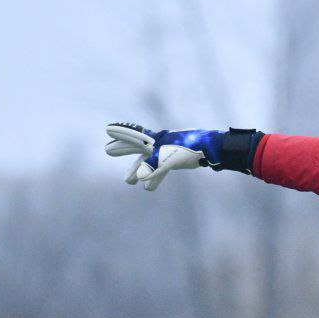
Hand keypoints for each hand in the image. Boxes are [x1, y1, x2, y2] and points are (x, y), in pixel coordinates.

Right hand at [105, 123, 223, 190]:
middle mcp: (159, 143)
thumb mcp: (169, 157)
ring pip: (148, 162)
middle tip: (108, 151)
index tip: (108, 129)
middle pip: (137, 146)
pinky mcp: (175, 160)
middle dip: (123, 149)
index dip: (121, 132)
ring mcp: (167, 151)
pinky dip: (155, 178)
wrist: (210, 150)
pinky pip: (161, 169)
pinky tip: (150, 188)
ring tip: (128, 181)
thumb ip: (154, 166)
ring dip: (138, 170)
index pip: (134, 134)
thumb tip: (140, 177)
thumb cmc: (189, 148)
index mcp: (155, 139)